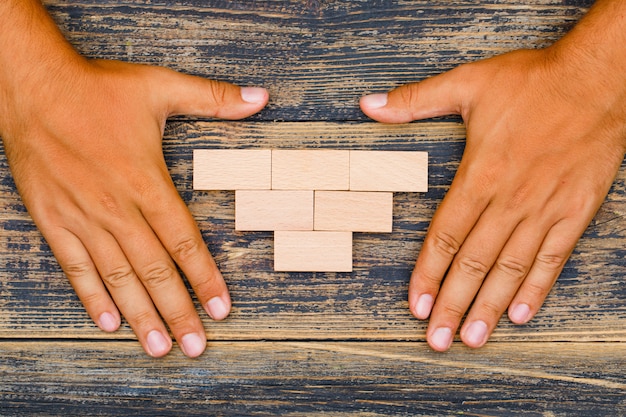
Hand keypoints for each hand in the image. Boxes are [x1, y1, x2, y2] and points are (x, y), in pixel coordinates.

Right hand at [0, 59, 267, 356]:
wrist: (31, 86)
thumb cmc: (98, 88)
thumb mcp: (161, 86)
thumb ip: (213, 98)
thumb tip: (262, 97)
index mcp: (146, 181)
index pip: (184, 242)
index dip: (205, 278)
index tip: (221, 308)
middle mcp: (116, 208)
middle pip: (155, 270)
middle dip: (178, 311)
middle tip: (195, 346)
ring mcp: (83, 218)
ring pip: (118, 277)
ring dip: (140, 315)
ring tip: (158, 346)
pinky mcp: (54, 220)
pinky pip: (75, 267)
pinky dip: (92, 296)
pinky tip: (109, 322)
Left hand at [361, 45, 625, 350]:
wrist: (599, 78)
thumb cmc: (532, 81)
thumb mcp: (467, 82)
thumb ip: (415, 101)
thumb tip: (368, 105)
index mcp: (480, 175)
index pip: (445, 237)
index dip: (427, 274)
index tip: (415, 304)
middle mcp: (510, 201)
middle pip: (473, 264)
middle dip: (451, 305)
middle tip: (436, 340)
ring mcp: (544, 210)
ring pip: (509, 269)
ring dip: (489, 307)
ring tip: (472, 338)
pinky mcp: (575, 212)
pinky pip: (552, 259)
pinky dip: (536, 288)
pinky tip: (521, 313)